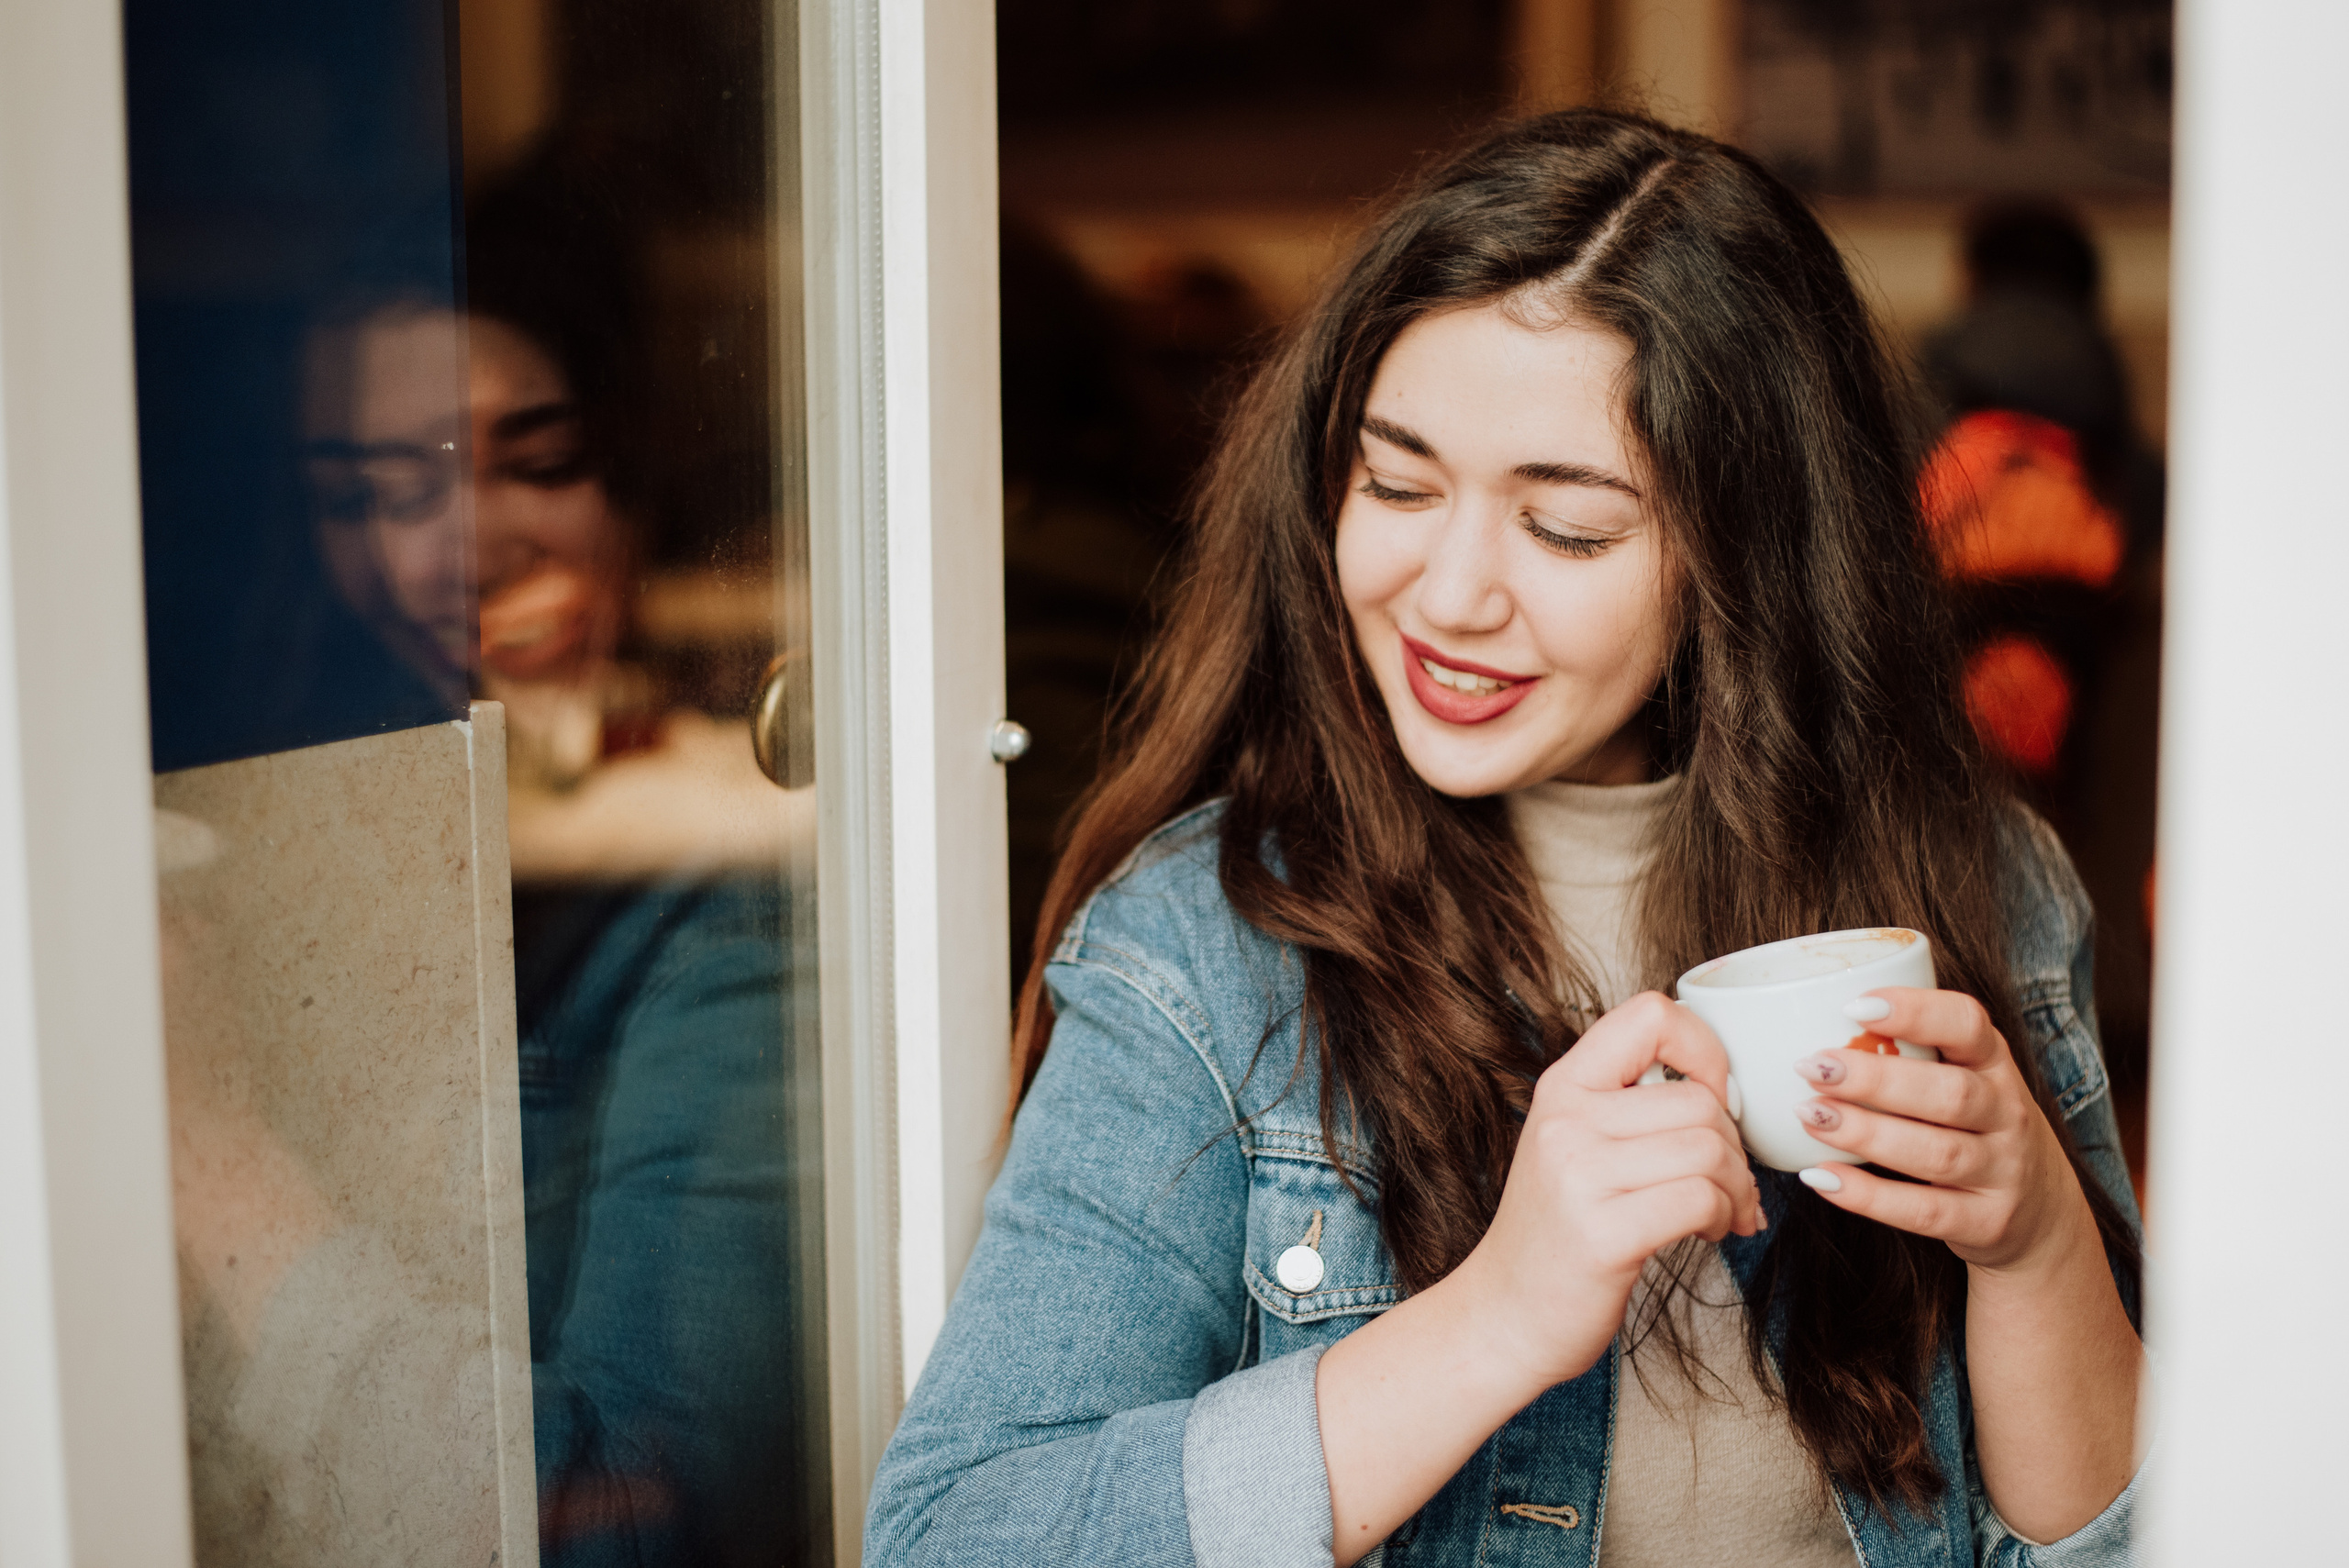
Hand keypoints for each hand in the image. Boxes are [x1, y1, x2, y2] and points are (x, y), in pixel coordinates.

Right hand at [1456, 992, 1765, 1391]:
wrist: (1502, 1316)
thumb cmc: (1556, 1233)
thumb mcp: (1574, 1145)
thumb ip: (1630, 1105)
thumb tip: (1727, 1091)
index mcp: (1563, 1088)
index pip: (1649, 1014)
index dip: (1703, 1048)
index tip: (1711, 1094)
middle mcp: (1566, 1121)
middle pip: (1699, 1100)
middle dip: (1733, 1145)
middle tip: (1728, 1182)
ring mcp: (1580, 1176)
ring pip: (1709, 1149)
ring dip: (1735, 1187)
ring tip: (1721, 1211)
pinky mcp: (1604, 1234)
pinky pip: (1701, 1199)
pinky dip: (1724, 1216)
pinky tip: (1709, 1232)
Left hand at [1789, 987, 2093, 1274]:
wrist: (2041, 1214)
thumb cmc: (1976, 1128)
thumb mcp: (1965, 1079)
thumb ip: (1910, 1053)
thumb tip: (1805, 1021)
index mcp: (1995, 1064)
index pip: (1969, 1025)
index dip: (1916, 1011)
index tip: (1853, 1005)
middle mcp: (2008, 1115)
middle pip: (1950, 1094)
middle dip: (1876, 1080)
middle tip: (1811, 1067)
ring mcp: (2003, 1173)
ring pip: (1937, 1153)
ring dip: (1866, 1134)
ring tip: (1809, 1116)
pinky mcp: (1988, 1223)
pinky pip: (1925, 1212)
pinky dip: (1869, 1197)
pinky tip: (1821, 1178)